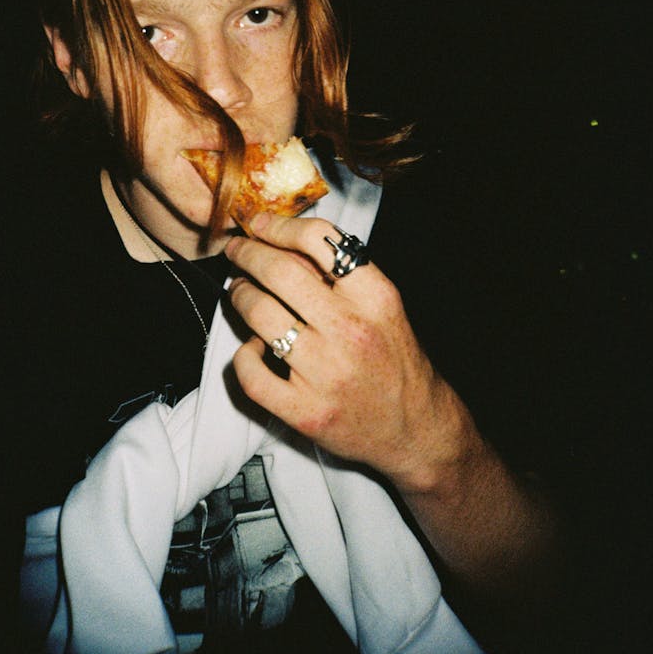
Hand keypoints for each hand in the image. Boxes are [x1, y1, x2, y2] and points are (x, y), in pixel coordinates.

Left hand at [225, 213, 478, 489]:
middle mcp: (351, 330)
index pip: (318, 239)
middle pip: (279, 272)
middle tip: (237, 251)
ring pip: (259, 315)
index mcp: (376, 296)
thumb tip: (282, 243)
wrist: (416, 429)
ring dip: (240, 296)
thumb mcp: (383, 307)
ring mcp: (326, 372)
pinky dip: (243, 355)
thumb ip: (342, 276)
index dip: (279, 225)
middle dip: (247, 254)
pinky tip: (253, 348)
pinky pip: (251, 373)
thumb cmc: (394, 360)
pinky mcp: (305, 411)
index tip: (259, 224)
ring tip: (241, 292)